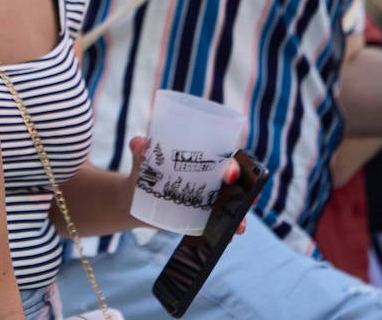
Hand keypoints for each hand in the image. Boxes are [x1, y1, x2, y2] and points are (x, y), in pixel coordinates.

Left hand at [126, 137, 246, 234]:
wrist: (132, 197)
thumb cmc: (142, 170)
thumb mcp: (141, 160)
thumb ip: (139, 150)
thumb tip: (139, 143)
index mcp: (200, 160)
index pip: (223, 159)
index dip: (233, 164)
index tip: (231, 172)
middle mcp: (207, 179)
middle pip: (235, 184)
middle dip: (246, 192)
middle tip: (249, 201)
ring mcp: (205, 200)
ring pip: (230, 206)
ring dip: (239, 215)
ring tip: (238, 227)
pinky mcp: (199, 217)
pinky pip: (217, 223)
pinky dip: (225, 230)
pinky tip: (228, 238)